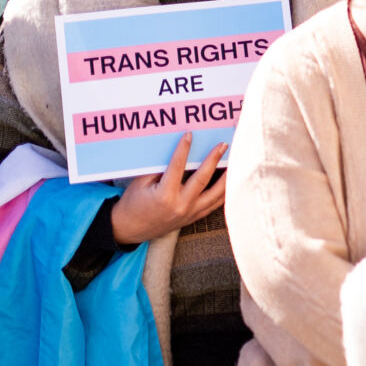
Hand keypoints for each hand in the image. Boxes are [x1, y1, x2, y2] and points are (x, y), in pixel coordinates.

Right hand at [110, 134, 226, 245]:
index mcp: (165, 196)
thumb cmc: (133, 203)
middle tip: (222, 145)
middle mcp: (180, 205)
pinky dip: (225, 192)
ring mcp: (189, 213)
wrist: (130, 229)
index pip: (177, 167)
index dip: (183, 150)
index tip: (190, 135)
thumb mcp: (141, 183)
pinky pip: (215, 204)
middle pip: (203, 179)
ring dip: (227, 177)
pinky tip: (232, 181)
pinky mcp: (193, 218)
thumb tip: (177, 151)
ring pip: (216, 194)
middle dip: (214, 159)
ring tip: (236, 161)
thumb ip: (159, 168)